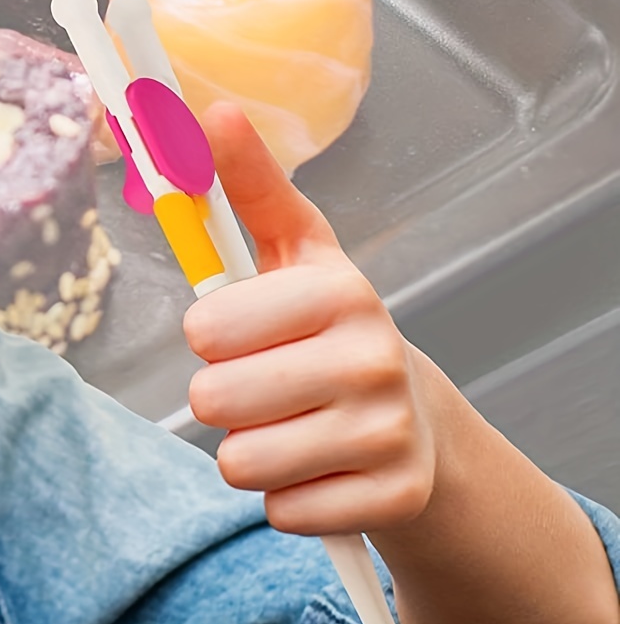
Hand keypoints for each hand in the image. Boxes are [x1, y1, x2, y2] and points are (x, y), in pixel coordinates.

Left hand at [183, 103, 434, 535]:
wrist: (414, 419)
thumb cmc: (326, 327)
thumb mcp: (292, 251)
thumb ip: (246, 185)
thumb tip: (214, 111)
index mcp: (340, 292)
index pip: (207, 329)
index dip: (208, 337)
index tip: (236, 333)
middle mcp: (374, 359)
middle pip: (214, 402)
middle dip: (220, 399)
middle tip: (262, 385)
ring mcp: (389, 433)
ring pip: (240, 463)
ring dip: (247, 451)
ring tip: (288, 425)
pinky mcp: (393, 499)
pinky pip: (280, 512)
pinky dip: (286, 498)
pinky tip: (319, 467)